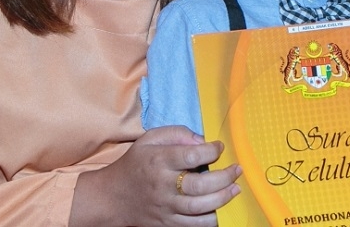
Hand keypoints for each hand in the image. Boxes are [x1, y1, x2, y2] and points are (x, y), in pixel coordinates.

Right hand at [70, 125, 240, 226]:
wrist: (112, 197)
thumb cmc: (135, 164)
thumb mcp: (149, 139)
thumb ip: (177, 133)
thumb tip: (202, 140)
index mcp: (159, 161)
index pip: (192, 156)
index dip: (212, 151)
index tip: (220, 148)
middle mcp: (163, 185)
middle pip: (200, 185)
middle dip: (225, 177)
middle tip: (237, 170)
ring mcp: (165, 207)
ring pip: (199, 208)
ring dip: (223, 198)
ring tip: (235, 189)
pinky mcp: (167, 223)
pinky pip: (193, 226)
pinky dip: (211, 220)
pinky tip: (221, 209)